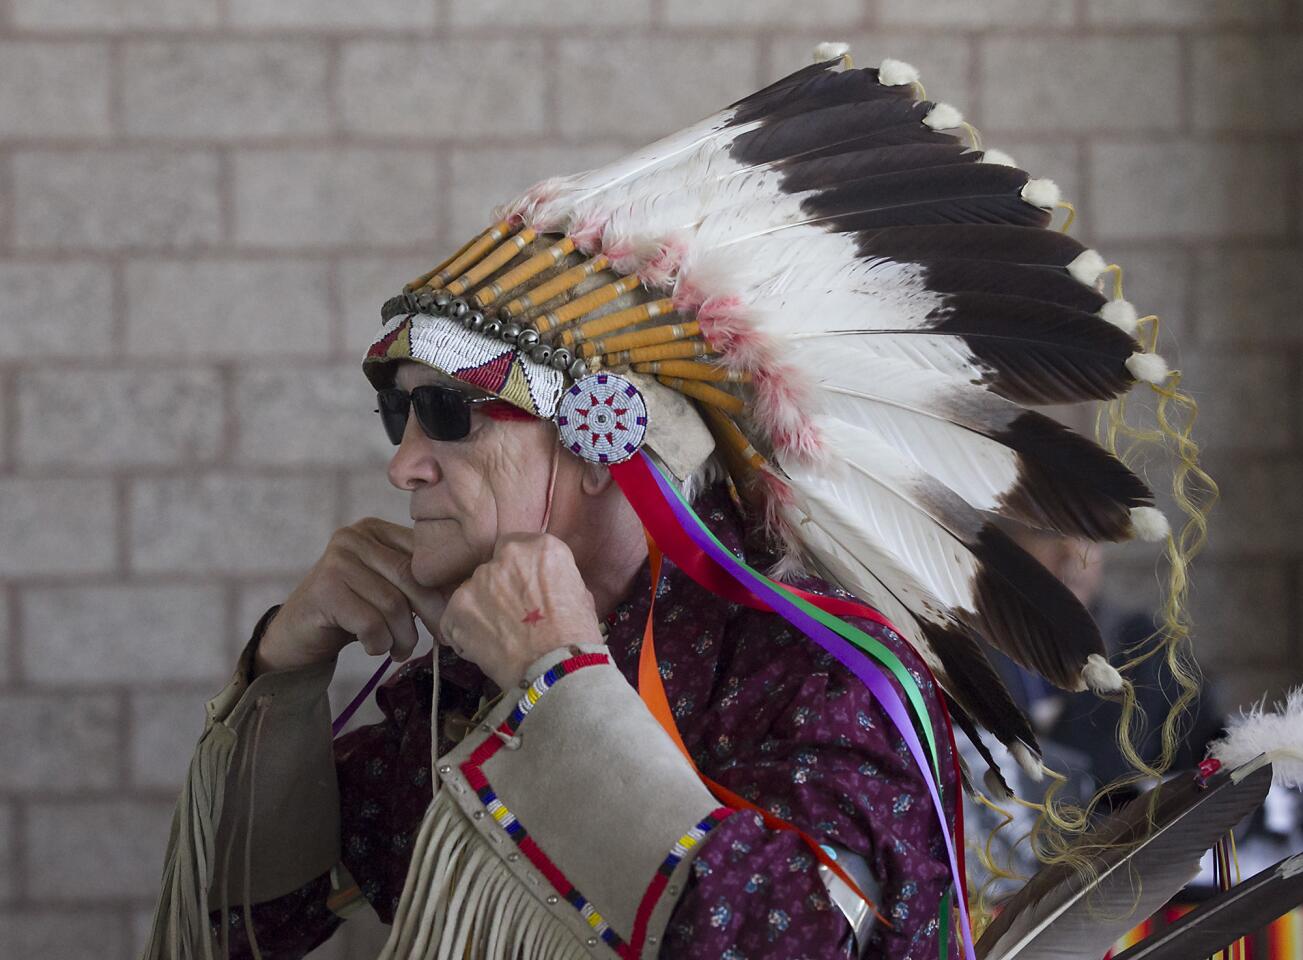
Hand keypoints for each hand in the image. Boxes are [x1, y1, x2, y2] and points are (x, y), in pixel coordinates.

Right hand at [254, 518, 447, 675]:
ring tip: (400, 650)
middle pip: (411, 578)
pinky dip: (379, 644)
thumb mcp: (387, 589)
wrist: (296, 634)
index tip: (458, 613)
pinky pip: (371, 623)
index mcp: (376, 530)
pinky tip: (374, 648)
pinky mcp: (324, 591)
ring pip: (393, 604)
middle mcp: (355, 537)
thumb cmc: (352, 612)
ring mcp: (336, 561)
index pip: (423, 555)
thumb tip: (466, 593)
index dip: (446, 586)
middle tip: (443, 639)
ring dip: (403, 637)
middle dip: (433, 613)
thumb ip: (417, 582)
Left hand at [439, 532, 601, 690]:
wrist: (557, 670)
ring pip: (472, 592)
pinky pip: (454, 617)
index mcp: (541, 548)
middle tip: (510, 616)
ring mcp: (478, 581)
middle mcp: (506, 556)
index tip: (522, 590)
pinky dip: (463, 632)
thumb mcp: (579, 595)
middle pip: (493, 568)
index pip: (516, 547)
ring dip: (481, 609)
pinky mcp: (457, 608)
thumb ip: (553, 579)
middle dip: (498, 589)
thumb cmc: (576, 637)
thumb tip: (541, 585)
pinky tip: (484, 648)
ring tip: (498, 637)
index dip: (518, 571)